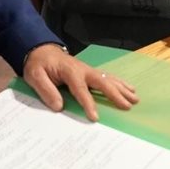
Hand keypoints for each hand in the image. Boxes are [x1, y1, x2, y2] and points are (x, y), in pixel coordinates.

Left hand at [22, 43, 137, 121]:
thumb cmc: (38, 65)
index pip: (80, 89)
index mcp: (69, 71)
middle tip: (127, 106)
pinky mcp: (90, 72)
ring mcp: (88, 70)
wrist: (41, 51)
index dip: (88, 103)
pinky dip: (119, 83)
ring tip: (135, 98)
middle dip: (115, 94)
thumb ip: (46, 90)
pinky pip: (107, 77)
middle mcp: (82, 70)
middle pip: (102, 82)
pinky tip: (129, 88)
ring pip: (108, 79)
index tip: (95, 117)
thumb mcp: (34, 76)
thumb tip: (58, 106)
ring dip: (122, 88)